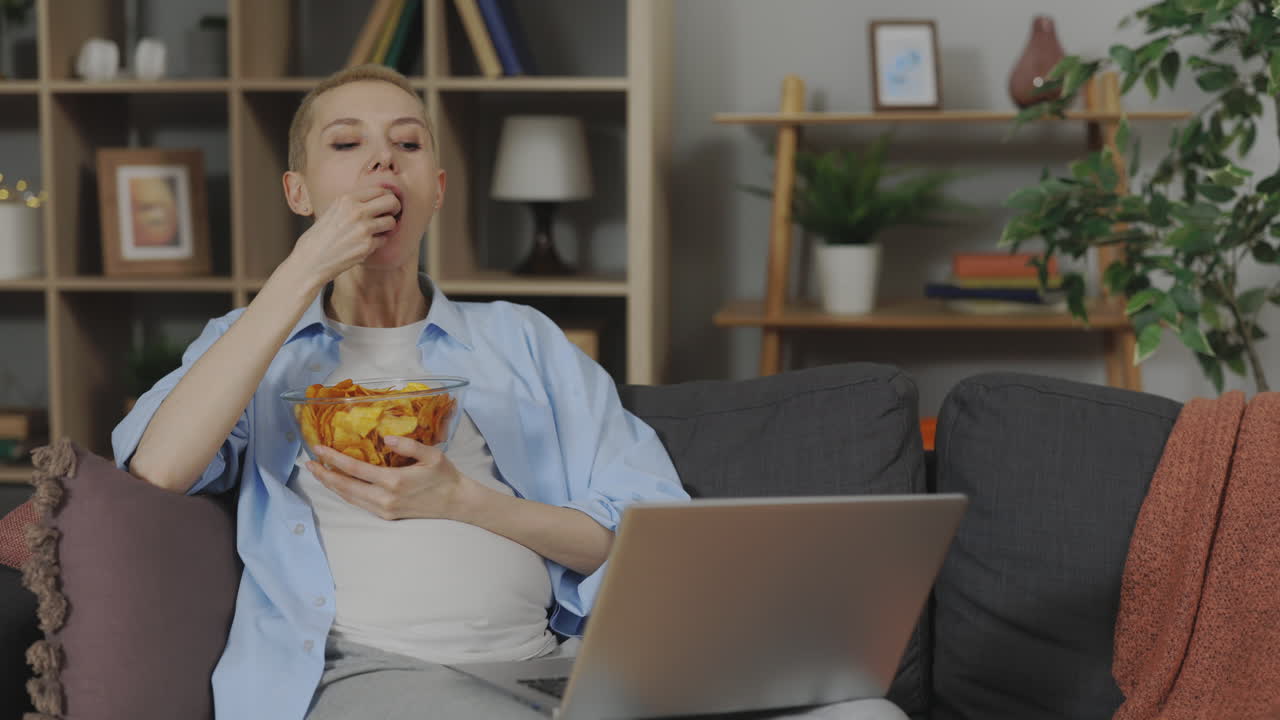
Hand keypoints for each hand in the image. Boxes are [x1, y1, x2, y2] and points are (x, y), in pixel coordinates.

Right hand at [285, 187, 401, 285]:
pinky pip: (384, 240)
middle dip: (395, 209)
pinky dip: (378, 242)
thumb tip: (378, 199)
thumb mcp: (333, 210)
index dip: (387, 197)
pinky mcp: (367, 246)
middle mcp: (356, 211)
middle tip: (391, 215)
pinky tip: (366, 244)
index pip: (380, 190)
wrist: (311, 259)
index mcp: (347, 199)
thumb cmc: (321, 236)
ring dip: (388, 228)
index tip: (386, 204)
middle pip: (392, 202)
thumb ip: (353, 203)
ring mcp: (363, 228)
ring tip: (377, 231)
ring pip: (392, 222)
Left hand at [306, 435, 479, 520]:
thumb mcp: (432, 455)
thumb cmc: (445, 476)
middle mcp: (384, 498)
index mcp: (394, 481)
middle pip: (345, 487)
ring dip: (332, 485)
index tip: (318, 449)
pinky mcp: (386, 516)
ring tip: (318, 473)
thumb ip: (408, 445)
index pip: (355, 469)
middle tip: (308, 463)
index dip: (333, 459)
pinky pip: (359, 503)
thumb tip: (385, 439)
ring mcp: (384, 509)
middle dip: (324, 475)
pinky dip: (345, 493)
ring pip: (349, 497)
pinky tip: (339, 484)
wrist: (456, 503)